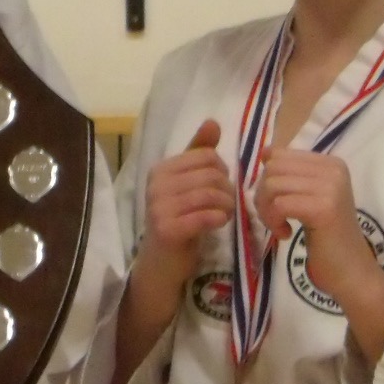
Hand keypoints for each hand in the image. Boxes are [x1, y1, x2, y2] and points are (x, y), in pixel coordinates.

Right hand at [138, 119, 231, 275]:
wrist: (162, 262)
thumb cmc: (179, 219)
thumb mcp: (188, 183)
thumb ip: (199, 153)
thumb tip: (213, 122)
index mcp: (161, 169)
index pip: (207, 156)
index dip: (223, 170)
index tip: (221, 187)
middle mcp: (156, 184)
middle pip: (211, 175)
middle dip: (227, 190)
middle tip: (227, 204)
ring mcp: (159, 207)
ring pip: (211, 194)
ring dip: (227, 205)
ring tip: (226, 213)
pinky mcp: (168, 229)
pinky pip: (206, 216)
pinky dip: (219, 218)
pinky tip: (219, 222)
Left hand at [253, 149, 380, 308]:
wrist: (351, 270)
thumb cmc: (327, 238)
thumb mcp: (309, 198)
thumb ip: (291, 175)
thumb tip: (265, 153)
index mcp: (331, 163)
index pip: (280, 155)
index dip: (268, 180)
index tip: (278, 204)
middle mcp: (334, 169)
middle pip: (273, 169)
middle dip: (263, 196)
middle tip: (274, 219)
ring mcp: (331, 187)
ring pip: (273, 185)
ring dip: (266, 211)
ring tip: (279, 227)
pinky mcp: (323, 208)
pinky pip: (279, 204)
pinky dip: (273, 221)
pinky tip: (285, 234)